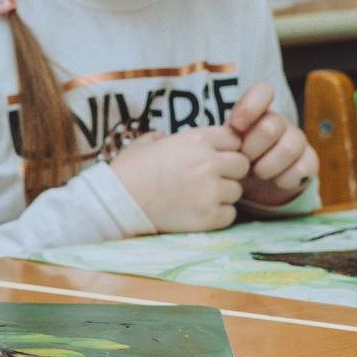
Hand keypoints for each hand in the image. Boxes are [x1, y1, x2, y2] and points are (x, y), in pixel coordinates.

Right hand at [110, 126, 249, 232]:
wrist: (115, 202)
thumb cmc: (127, 170)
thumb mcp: (146, 142)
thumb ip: (168, 139)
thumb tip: (170, 140)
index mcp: (197, 139)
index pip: (234, 139)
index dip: (225, 148)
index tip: (213, 156)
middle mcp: (209, 162)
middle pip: (242, 164)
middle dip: (229, 171)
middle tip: (209, 178)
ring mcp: (211, 191)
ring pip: (237, 191)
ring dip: (223, 194)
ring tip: (199, 197)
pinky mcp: (209, 217)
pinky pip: (230, 214)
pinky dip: (218, 214)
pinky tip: (197, 211)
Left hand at [226, 81, 317, 207]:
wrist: (252, 186)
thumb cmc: (233, 159)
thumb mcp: (223, 147)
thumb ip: (221, 137)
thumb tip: (220, 134)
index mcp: (256, 112)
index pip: (263, 92)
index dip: (250, 106)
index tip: (236, 126)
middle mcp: (279, 122)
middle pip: (270, 126)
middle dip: (252, 148)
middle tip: (242, 160)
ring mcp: (297, 140)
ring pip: (290, 147)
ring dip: (269, 165)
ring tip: (257, 173)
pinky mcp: (309, 161)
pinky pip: (304, 167)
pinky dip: (287, 178)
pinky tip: (277, 181)